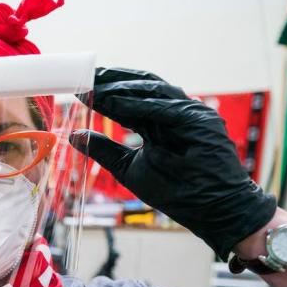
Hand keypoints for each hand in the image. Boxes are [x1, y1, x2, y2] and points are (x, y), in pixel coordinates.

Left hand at [70, 67, 276, 259]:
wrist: (213, 211)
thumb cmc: (176, 191)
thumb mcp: (128, 168)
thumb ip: (104, 150)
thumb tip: (73, 135)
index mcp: (160, 121)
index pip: (130, 98)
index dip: (105, 92)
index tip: (79, 87)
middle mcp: (176, 113)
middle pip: (142, 87)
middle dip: (113, 80)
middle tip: (86, 76)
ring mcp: (191, 115)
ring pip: (154, 92)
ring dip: (123, 88)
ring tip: (96, 86)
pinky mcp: (202, 122)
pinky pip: (167, 108)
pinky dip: (140, 104)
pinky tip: (116, 101)